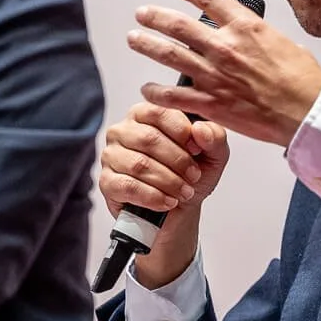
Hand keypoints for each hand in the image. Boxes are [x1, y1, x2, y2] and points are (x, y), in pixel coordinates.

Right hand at [100, 102, 230, 286]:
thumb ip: (214, 137)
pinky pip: (128, 186)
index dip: (182, 131)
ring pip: (139, 164)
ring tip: (185, 192)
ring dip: (168, 181)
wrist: (180, 208)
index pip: (160, 112)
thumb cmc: (191, 174)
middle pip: (149, 139)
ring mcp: (111, 156)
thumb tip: (200, 130)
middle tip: (194, 176)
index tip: (198, 149)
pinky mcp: (107, 181)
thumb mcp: (213, 154)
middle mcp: (123, 130)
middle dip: (178, 161)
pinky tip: (168, 202)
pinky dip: (153, 196)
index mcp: (145, 114)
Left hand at [127, 0, 320, 147]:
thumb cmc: (304, 82)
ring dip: (147, 44)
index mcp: (247, 27)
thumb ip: (264, 38)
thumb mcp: (287, 44)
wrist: (307, 114)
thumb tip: (258, 37)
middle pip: (178, 24)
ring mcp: (215, 75)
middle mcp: (226, 47)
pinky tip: (147, 89)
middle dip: (156, 17)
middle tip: (143, 14)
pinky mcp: (211, 103)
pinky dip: (156, 93)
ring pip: (169, 54)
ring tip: (134, 38)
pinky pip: (173, 96)